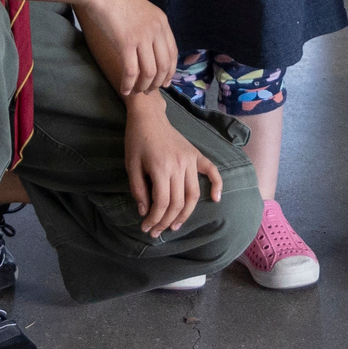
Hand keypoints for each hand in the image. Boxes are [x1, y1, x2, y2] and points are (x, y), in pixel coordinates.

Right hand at [75, 0, 178, 98]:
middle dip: (158, 83)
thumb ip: (150, 28)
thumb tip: (151, 48)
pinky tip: (125, 89)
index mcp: (162, 22)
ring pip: (150, 72)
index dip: (170, 71)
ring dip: (144, 86)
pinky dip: (129, 84)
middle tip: (149, 91)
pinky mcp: (126, 43)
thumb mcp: (142, 11)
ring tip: (137, 91)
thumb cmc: (116, 1)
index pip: (173, 53)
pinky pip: (131, 71)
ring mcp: (142, 36)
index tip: (165, 83)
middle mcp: (156, 30)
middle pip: (164, 65)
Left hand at [124, 94, 223, 239]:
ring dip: (186, 213)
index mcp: (161, 168)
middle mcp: (179, 165)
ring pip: (193, 194)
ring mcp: (191, 160)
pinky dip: (216, 185)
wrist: (149, 117)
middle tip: (157, 231)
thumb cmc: (137, 141)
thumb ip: (138, 190)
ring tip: (175, 225)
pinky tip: (215, 199)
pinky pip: (211, 171)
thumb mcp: (131, 166)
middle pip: (178, 202)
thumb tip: (145, 213)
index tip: (146, 228)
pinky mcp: (197, 155)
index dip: (154, 219)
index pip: (162, 203)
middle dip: (167, 221)